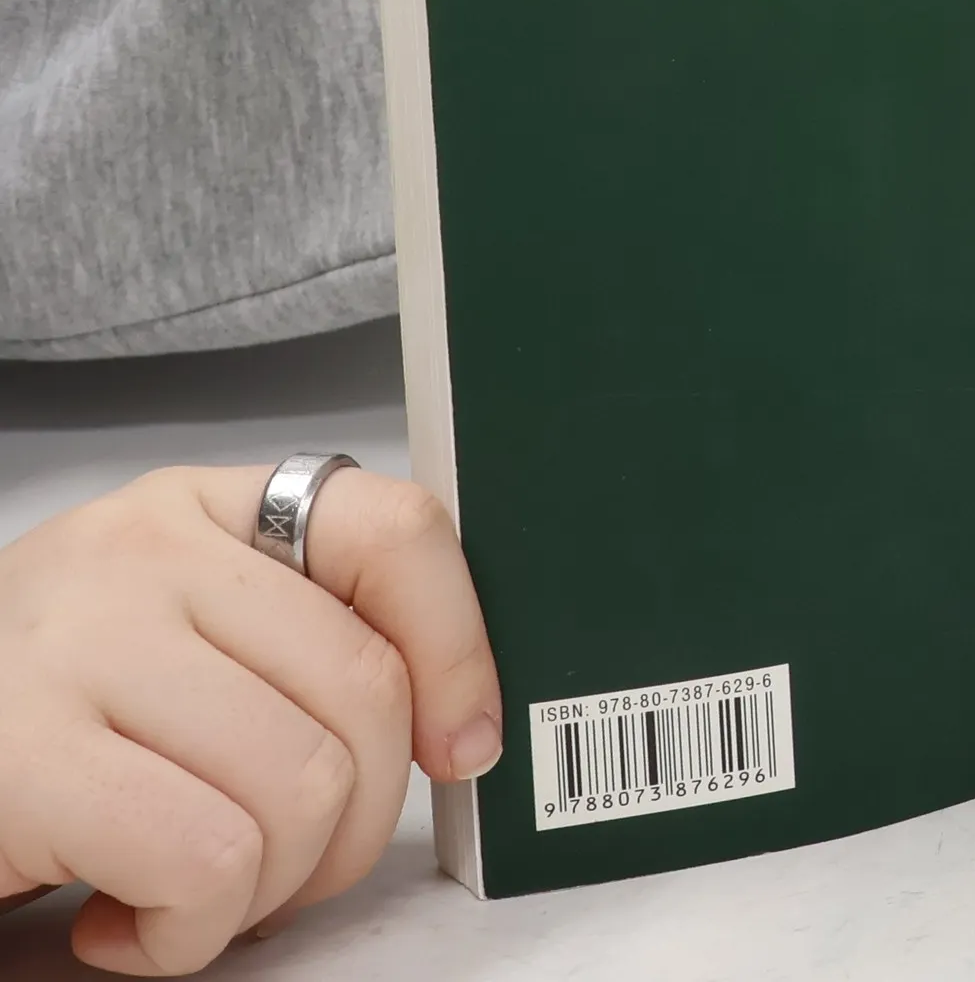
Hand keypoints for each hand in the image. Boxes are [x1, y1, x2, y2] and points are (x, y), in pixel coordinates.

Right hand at [0, 465, 500, 974]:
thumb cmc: (42, 722)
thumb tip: (458, 728)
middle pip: (365, 690)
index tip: (463, 744)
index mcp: (207, 509)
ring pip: (301, 785)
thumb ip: (298, 646)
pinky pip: (208, 858)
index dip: (460, 648)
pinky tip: (125, 924)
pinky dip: (188, 933)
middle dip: (355, 823)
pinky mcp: (24, 757)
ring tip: (190, 893)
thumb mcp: (179, 641)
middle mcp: (147, 550)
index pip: (395, 529)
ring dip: (268, 888)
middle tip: (284, 869)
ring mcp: (82, 643)